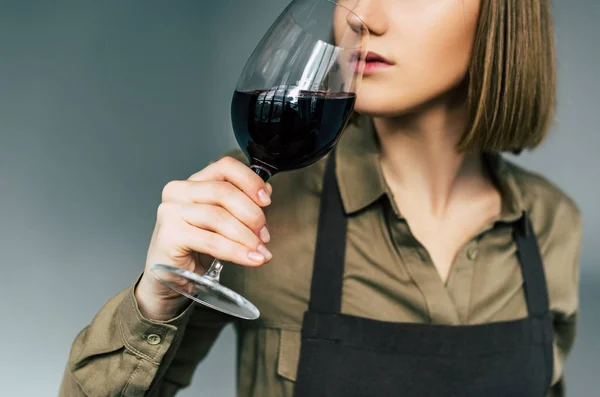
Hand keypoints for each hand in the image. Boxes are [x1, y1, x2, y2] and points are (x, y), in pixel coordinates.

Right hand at [135, 156, 272, 320]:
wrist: (171, 277)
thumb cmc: (196, 246)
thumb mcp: (222, 221)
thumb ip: (241, 203)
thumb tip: (265, 192)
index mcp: (193, 182)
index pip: (225, 167)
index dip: (250, 181)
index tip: (266, 201)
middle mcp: (179, 192)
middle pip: (224, 192)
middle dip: (252, 214)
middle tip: (265, 235)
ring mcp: (171, 212)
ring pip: (219, 217)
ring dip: (246, 236)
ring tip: (260, 251)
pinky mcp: (170, 235)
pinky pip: (212, 241)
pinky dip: (236, 251)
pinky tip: (250, 259)